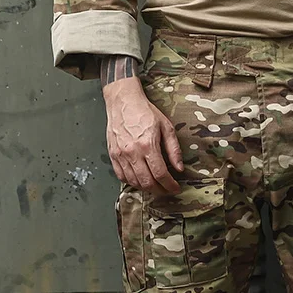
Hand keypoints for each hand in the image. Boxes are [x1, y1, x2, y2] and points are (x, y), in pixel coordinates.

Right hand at [103, 77, 182, 191]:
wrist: (123, 101)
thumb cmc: (145, 112)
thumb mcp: (166, 127)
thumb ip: (173, 149)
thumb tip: (179, 168)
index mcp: (148, 145)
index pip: (160, 174)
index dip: (170, 185)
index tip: (175, 188)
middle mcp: (132, 152)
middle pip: (147, 182)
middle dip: (159, 190)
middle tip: (167, 190)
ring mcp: (120, 155)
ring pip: (133, 182)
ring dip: (146, 188)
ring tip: (155, 186)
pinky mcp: (112, 155)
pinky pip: (121, 176)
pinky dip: (131, 182)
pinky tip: (139, 180)